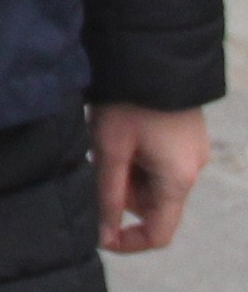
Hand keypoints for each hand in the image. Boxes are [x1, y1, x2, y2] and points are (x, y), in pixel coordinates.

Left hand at [91, 102, 209, 252]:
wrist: (151, 50)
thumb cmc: (128, 101)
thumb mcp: (110, 149)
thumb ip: (108, 196)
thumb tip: (104, 234)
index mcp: (178, 178)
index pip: (159, 234)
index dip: (128, 242)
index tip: (98, 233)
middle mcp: (193, 168)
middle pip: (153, 205)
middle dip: (122, 193)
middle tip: (98, 160)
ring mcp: (193, 150)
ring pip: (153, 182)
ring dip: (127, 172)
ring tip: (109, 138)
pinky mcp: (186, 135)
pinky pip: (160, 161)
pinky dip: (137, 156)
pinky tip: (122, 130)